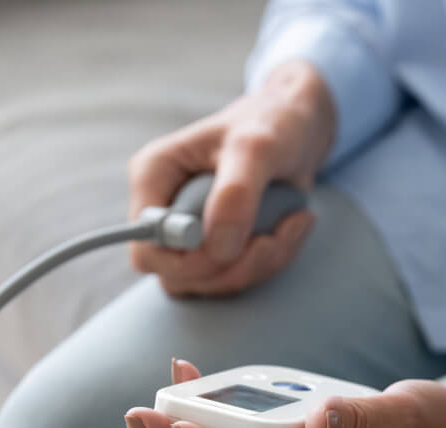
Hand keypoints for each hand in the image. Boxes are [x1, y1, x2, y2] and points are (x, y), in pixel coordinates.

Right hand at [127, 60, 334, 296]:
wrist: (299, 128)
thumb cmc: (273, 126)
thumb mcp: (257, 147)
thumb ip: (236, 194)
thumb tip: (218, 248)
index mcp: (155, 176)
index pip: (146, 248)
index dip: (189, 260)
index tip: (237, 242)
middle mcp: (166, 209)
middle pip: (177, 277)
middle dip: (234, 267)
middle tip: (274, 237)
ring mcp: (191, 234)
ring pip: (211, 283)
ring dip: (261, 265)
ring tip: (294, 223)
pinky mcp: (219, 248)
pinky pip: (238, 279)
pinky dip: (273, 262)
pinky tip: (294, 226)